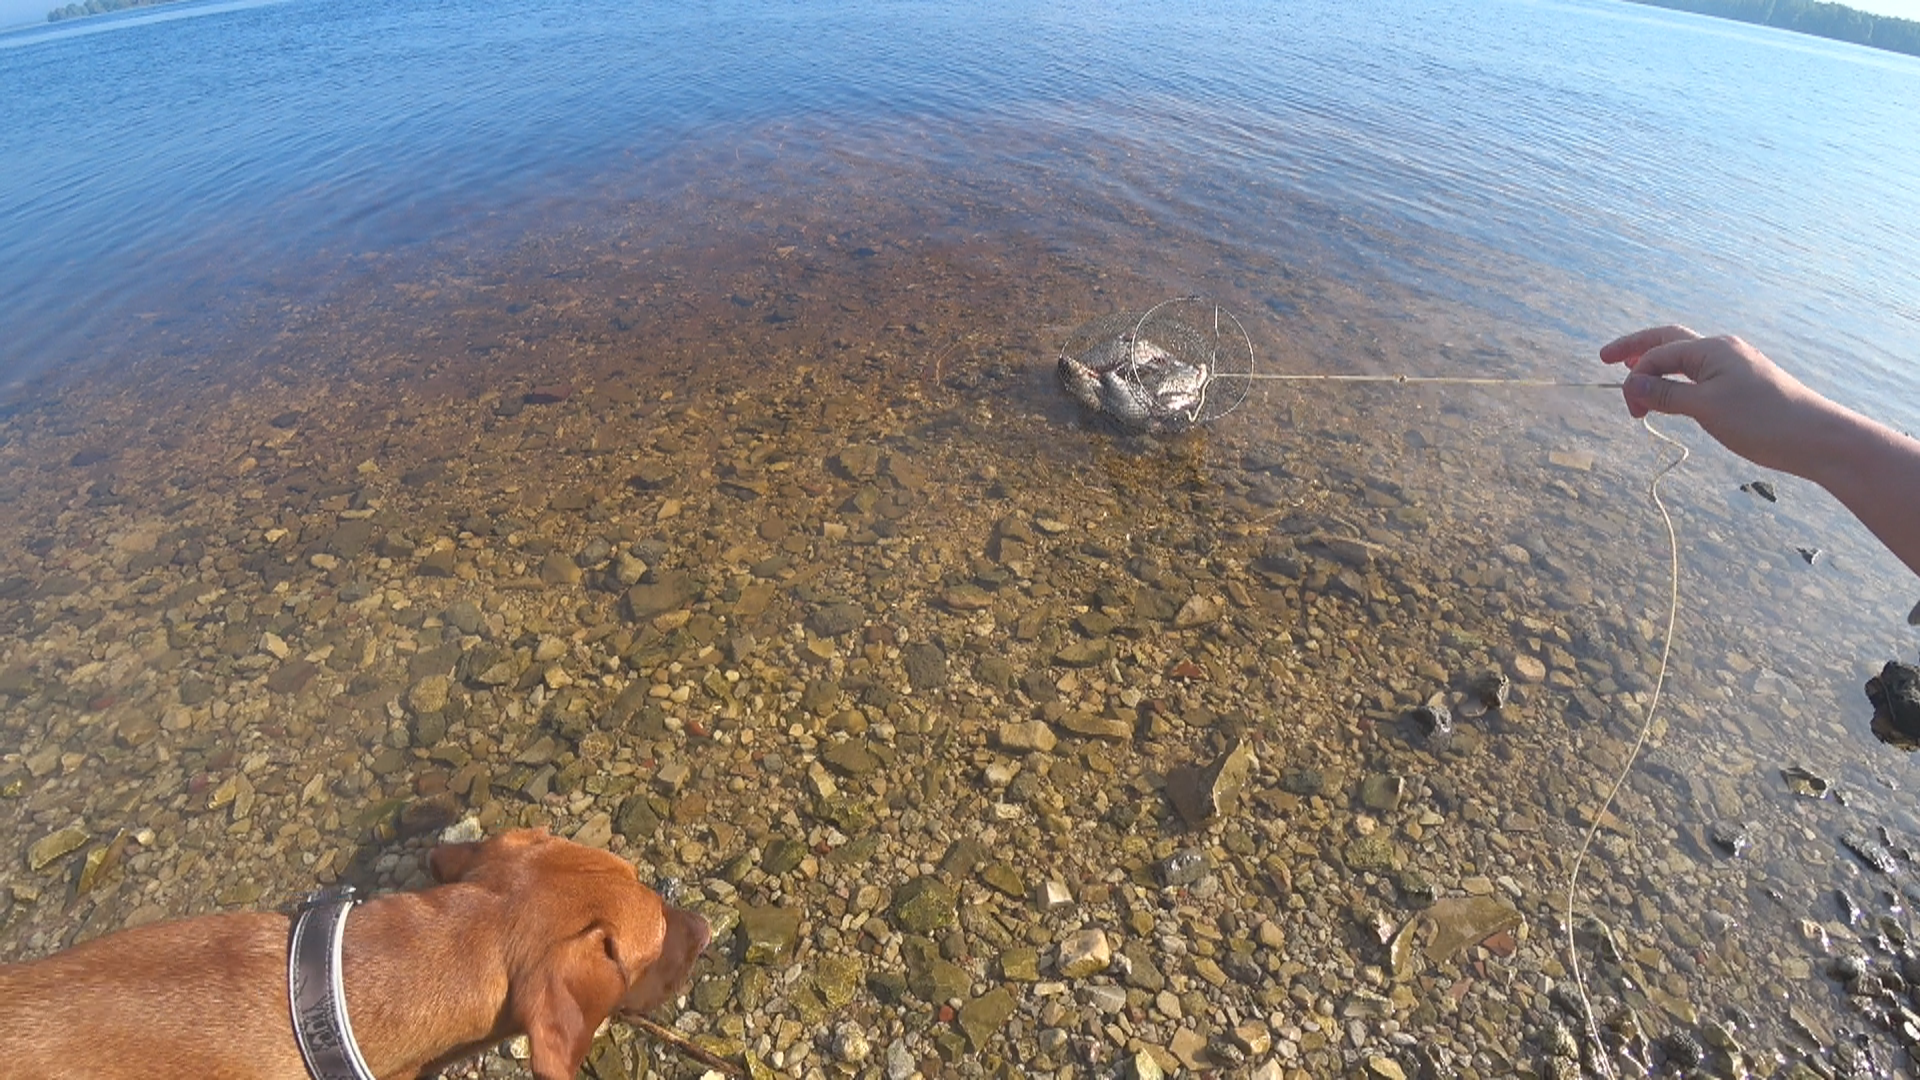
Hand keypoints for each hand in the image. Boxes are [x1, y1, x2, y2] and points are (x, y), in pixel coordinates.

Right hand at [1600, 325, 1835, 476]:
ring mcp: (1734, 366)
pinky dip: (1677, 381)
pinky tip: (1671, 393)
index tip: (1631, 410)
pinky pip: (1699, 374)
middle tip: (1606, 358)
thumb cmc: (1762, 421)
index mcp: (1712, 350)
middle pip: (1669, 341)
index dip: (1636, 378)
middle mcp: (1722, 350)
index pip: (1659, 354)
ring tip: (1634, 379)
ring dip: (1657, 368)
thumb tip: (1631, 382)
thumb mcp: (1706, 409)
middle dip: (1636, 348)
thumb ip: (1665, 394)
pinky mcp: (1742, 384)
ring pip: (1684, 359)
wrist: (1816, 438)